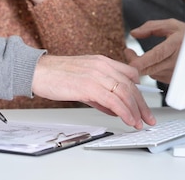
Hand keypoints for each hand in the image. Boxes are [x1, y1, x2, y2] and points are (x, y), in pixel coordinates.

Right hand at [32, 55, 155, 128]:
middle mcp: (102, 65)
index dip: (139, 91)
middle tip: (147, 118)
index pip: (129, 75)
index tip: (142, 105)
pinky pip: (114, 101)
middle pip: (131, 86)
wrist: (36, 71)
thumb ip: (98, 93)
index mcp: (101, 61)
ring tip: (139, 123)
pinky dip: (125, 112)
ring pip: (125, 93)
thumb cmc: (54, 75)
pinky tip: (128, 120)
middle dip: (142, 105)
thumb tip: (112, 107)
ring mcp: (96, 75)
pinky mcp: (89, 86)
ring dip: (135, 111)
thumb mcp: (82, 79)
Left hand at [126, 19, 184, 83]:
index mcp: (177, 45)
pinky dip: (153, 69)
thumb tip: (134, 33)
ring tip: (143, 55)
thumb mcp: (172, 25)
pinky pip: (158, 76)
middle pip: (150, 68)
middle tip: (128, 52)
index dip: (142, 60)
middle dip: (134, 61)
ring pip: (151, 72)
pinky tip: (157, 62)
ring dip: (144, 65)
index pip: (157, 55)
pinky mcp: (176, 80)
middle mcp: (178, 62)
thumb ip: (151, 27)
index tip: (130, 58)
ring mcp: (178, 73)